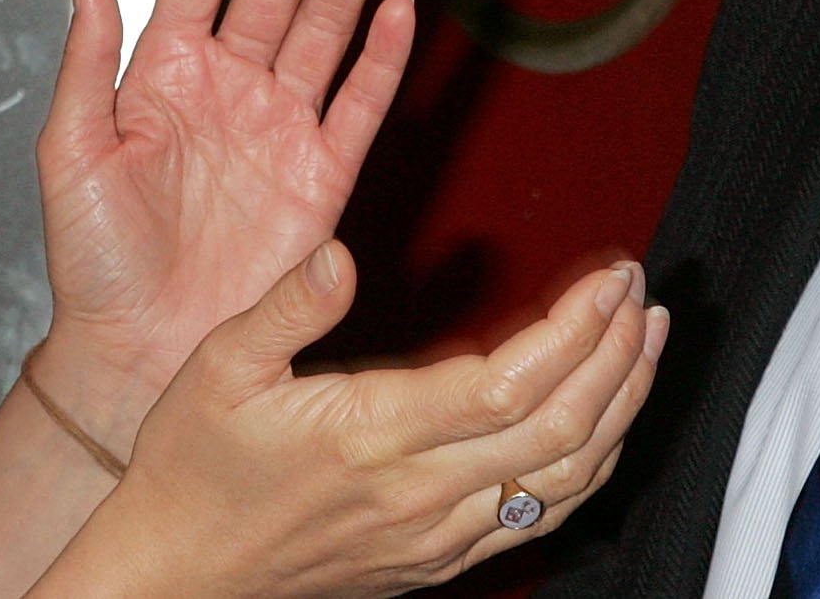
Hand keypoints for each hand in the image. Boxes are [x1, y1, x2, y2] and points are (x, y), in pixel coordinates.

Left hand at [32, 0, 415, 428]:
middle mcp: (228, 87)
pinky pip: (360, 104)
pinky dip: (383, 58)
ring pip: (323, 30)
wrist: (139, 353)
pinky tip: (400, 11)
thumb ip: (87, 59)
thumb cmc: (93, 264)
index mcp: (164, 73)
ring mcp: (279, 127)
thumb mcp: (69, 153)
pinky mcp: (321, 175)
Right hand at [67, 242, 666, 598]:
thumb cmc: (193, 469)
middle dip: (619, 355)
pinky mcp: (436, 559)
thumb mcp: (219, 367)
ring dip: (621, 408)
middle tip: (642, 294)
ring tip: (645, 344)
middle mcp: (420, 494)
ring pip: (564, 480)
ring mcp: (436, 535)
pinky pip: (538, 517)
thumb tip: (339, 253)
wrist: (174, 576)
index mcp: (374, 435)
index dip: (577, 328)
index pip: (511, 382)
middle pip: (561, 430)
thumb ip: (288, 305)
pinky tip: (603, 422)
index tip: (609, 276)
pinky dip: (590, 466)